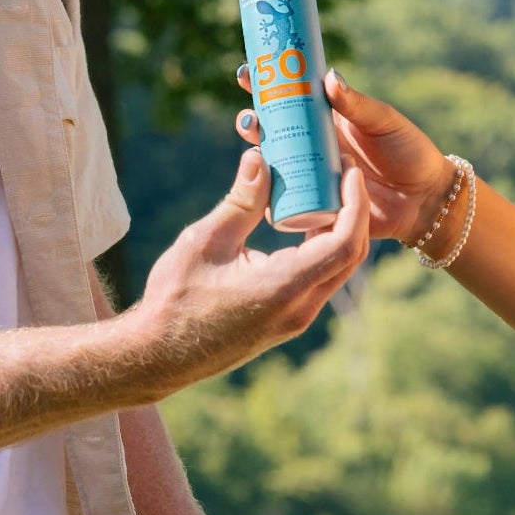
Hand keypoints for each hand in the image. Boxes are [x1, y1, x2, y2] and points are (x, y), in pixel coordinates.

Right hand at [124, 149, 369, 398]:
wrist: (160, 356)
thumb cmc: (176, 299)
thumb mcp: (205, 241)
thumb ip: (241, 201)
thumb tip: (260, 158)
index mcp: (284, 288)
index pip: (344, 244)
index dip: (355, 204)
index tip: (351, 171)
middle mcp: (300, 309)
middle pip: (350, 256)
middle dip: (353, 210)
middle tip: (342, 172)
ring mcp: (296, 320)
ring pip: (337, 269)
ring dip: (339, 229)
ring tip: (324, 190)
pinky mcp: (288, 321)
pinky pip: (320, 280)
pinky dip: (322, 248)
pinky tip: (304, 221)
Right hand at [236, 66, 455, 244]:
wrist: (425, 200)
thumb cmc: (409, 151)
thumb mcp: (384, 122)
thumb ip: (357, 104)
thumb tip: (328, 77)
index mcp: (328, 119)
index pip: (290, 96)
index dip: (266, 84)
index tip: (245, 73)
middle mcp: (314, 146)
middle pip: (274, 130)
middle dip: (253, 121)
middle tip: (248, 118)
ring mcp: (313, 176)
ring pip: (275, 163)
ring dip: (258, 154)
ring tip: (254, 146)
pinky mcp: (316, 205)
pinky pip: (288, 200)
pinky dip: (272, 193)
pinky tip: (263, 186)